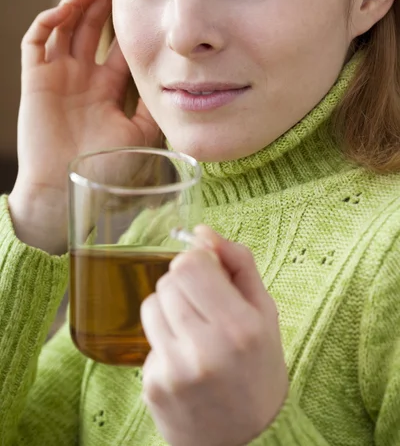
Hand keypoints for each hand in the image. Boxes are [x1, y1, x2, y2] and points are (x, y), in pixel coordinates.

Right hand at [8, 0, 160, 251]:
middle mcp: (82, 80)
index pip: (118, 49)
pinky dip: (49, 21)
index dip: (129, 26)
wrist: (65, 190)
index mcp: (105, 91)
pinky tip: (67, 8)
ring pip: (65, 28)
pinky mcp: (35, 79)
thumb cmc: (103, 169)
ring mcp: (57, 77)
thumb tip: (181, 85)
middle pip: (91, 31)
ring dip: (77, 4)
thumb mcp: (141, 134)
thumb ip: (155, 108)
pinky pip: (37, 41)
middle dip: (103, 6)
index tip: (144, 4)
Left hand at [141, 226, 287, 445]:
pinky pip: (148, 337)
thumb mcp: (264, 314)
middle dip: (185, 284)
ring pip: (152, 303)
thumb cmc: (257, 370)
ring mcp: (176, 369)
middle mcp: (206, 348)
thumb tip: (203, 232)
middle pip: (169, 280)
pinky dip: (163, 338)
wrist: (241, 441)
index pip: (190, 264)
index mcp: (240, 326)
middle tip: (205, 308)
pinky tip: (184, 358)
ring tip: (193, 330)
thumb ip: (239, 264)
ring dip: (170, 307)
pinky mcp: (154, 385)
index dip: (198, 262)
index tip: (209, 273)